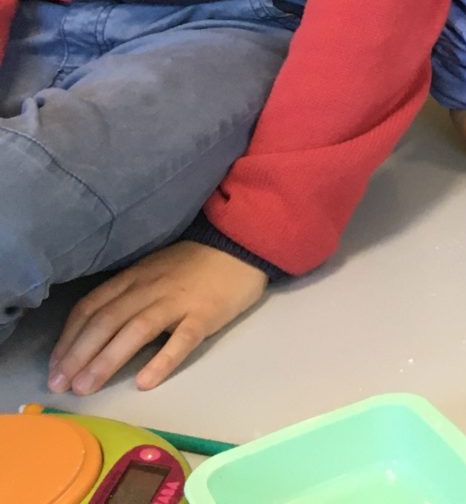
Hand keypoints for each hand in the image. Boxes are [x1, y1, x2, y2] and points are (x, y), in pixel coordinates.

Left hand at [48, 241, 266, 394]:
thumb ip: (126, 294)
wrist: (243, 244)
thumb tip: (94, 331)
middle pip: (107, 321)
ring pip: (136, 330)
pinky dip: (162, 361)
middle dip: (79, 355)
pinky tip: (145, 382)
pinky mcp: (206, 314)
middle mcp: (150, 288)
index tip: (55, 367)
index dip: (69, 338)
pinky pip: (182, 339)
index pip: (91, 307)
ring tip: (87, 388)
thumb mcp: (152, 269)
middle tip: (60, 385)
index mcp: (134, 277)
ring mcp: (179, 301)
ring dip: (107, 360)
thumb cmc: (194, 263)